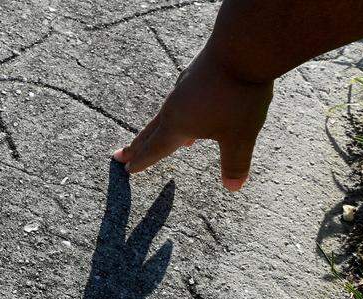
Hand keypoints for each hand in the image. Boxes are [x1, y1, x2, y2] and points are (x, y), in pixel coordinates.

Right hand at [112, 48, 273, 190]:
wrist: (243, 47)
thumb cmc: (237, 96)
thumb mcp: (239, 136)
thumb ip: (234, 163)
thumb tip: (232, 188)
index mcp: (178, 125)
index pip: (155, 149)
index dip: (142, 161)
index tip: (127, 169)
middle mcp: (174, 108)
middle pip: (150, 132)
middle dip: (136, 146)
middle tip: (119, 155)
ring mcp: (183, 89)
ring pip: (164, 115)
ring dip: (156, 129)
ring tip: (152, 137)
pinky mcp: (195, 74)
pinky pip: (180, 100)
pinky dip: (176, 112)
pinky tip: (188, 109)